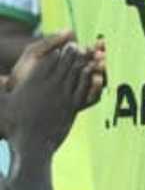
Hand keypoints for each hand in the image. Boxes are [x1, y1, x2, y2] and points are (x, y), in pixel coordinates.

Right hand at [4, 37, 96, 155]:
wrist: (32, 143)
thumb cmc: (14, 124)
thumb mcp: (2, 103)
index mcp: (33, 82)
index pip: (49, 61)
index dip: (56, 52)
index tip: (61, 47)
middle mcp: (50, 86)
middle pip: (64, 64)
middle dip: (71, 53)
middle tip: (75, 46)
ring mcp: (63, 95)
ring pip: (76, 72)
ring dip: (82, 61)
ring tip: (85, 54)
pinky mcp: (73, 105)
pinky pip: (83, 87)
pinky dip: (88, 77)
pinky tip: (92, 72)